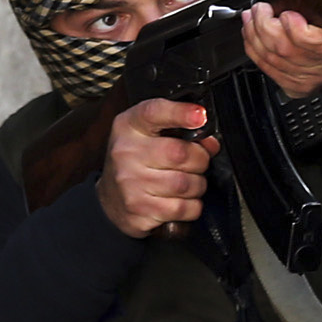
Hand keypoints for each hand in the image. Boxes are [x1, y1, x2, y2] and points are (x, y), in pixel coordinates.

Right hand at [98, 98, 217, 236]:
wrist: (110, 198)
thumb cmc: (136, 161)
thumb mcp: (149, 134)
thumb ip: (178, 129)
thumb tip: (210, 142)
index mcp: (129, 126)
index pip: (154, 112)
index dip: (180, 112)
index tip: (200, 115)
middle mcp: (126, 152)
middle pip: (180, 153)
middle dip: (200, 159)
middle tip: (197, 162)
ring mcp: (130, 183)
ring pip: (185, 184)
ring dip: (197, 185)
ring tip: (188, 183)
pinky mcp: (139, 209)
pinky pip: (183, 208)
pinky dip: (192, 206)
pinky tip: (181, 200)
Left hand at [242, 3, 321, 97]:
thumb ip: (316, 5)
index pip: (307, 38)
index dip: (290, 24)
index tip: (284, 12)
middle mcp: (321, 67)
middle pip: (282, 47)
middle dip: (262, 24)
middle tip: (258, 9)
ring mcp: (306, 79)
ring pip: (269, 57)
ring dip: (253, 34)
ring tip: (250, 18)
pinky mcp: (294, 86)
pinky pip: (266, 68)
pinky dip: (253, 49)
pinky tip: (251, 36)